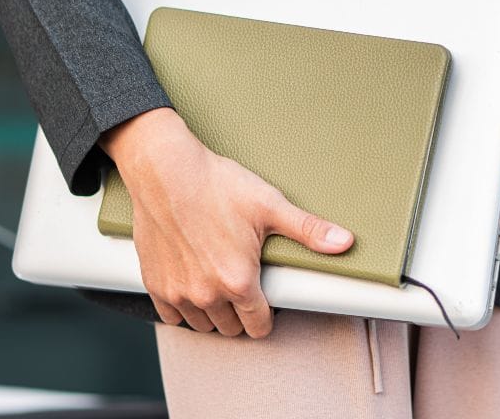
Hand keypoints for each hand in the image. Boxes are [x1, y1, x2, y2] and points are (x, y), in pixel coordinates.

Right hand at [99, 107, 353, 337]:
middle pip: (231, 328)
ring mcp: (178, 291)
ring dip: (214, 312)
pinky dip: (184, 307)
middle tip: (244, 284)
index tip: (266, 299)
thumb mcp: (269, 205)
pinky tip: (193, 284)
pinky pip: (172, 315)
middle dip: (241, 313)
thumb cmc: (215, 184)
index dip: (266, 315)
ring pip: (202, 324)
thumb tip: (344, 242)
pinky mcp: (155, 283)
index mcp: (239, 281)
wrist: (165, 170)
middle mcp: (207, 294)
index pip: (259, 327)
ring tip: (221, 283)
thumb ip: (309, 230)